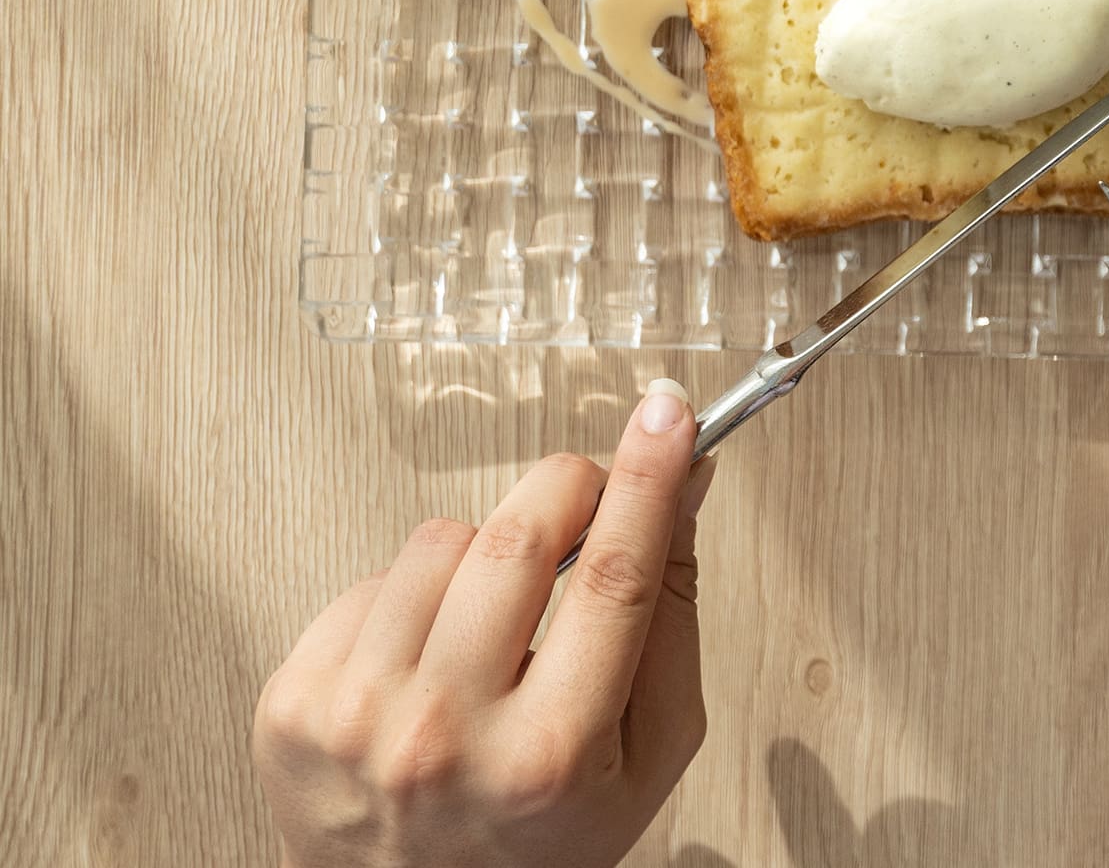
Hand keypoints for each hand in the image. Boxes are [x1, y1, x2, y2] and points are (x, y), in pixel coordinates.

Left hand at [253, 380, 714, 867]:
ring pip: (439, 541)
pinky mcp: (293, 700)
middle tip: (594, 489)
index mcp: (550, 754)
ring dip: (487, 553)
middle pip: (519, 539)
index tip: (668, 418)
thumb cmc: (543, 838)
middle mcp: (446, 735)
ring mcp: (356, 716)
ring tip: (497, 623)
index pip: (615, 578)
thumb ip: (670, 622)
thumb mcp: (650, 754)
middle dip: (570, 485)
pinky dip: (414, 598)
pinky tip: (431, 657)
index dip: (648, 480)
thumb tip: (679, 495)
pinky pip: (371, 579)